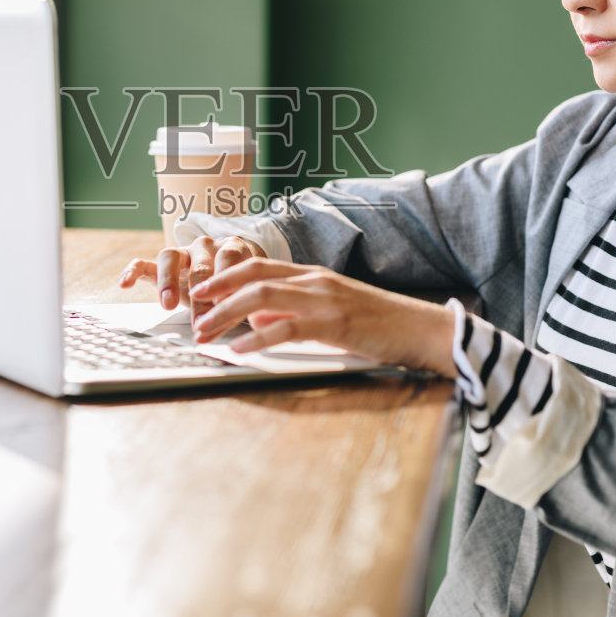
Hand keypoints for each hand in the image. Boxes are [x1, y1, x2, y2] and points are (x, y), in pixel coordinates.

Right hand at [117, 234, 267, 325]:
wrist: (229, 270)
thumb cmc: (239, 283)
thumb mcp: (247, 291)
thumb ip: (245, 301)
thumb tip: (250, 321)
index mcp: (231, 247)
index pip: (228, 262)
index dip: (228, 285)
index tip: (228, 309)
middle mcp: (205, 246)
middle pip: (200, 268)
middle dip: (202, 299)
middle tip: (201, 323)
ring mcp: (182, 253)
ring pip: (170, 257)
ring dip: (168, 282)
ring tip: (167, 305)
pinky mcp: (160, 265)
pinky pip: (143, 264)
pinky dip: (132, 271)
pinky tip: (124, 283)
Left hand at [188, 258, 457, 376]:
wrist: (421, 329)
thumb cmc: (378, 325)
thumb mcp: (331, 312)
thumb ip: (295, 312)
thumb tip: (257, 323)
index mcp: (311, 275)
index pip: (257, 266)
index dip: (223, 276)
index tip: (199, 292)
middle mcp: (314, 280)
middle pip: (251, 277)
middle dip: (216, 295)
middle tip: (193, 314)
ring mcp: (324, 299)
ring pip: (262, 298)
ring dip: (227, 315)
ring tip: (206, 334)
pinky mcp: (335, 324)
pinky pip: (287, 328)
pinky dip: (258, 339)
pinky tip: (240, 350)